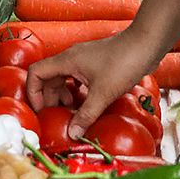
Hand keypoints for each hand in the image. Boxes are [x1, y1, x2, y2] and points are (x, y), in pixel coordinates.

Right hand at [27, 30, 154, 137]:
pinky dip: (76, 91)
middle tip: (57, 117)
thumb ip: (86, 114)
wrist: (145, 45)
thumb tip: (72, 133)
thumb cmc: (124, 63)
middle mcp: (71, 58)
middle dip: (49, 98)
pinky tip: (86, 104)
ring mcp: (83, 60)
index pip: (36, 72)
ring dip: (63, 95)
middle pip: (49, 77)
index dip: (33, 92)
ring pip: (63, 78)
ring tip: (71, 113)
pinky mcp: (95, 64)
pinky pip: (77, 78)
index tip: (41, 110)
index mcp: (67, 61)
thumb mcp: (103, 93)